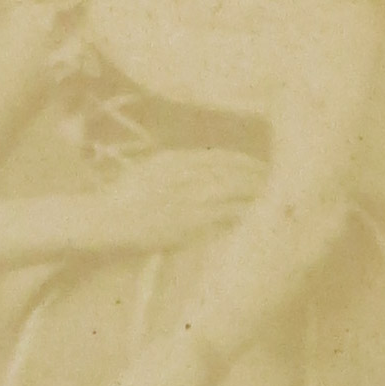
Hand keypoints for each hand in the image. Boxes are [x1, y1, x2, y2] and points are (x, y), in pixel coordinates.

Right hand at [88, 147, 260, 251]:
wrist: (102, 221)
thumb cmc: (124, 197)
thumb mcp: (152, 169)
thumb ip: (181, 164)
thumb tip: (209, 164)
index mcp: (177, 161)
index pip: (223, 159)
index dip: (248, 163)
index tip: (265, 168)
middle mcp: (185, 177)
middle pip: (234, 174)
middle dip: (259, 178)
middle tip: (282, 183)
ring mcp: (186, 202)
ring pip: (233, 195)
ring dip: (257, 197)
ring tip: (277, 201)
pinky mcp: (186, 227)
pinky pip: (223, 220)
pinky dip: (242, 218)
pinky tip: (257, 220)